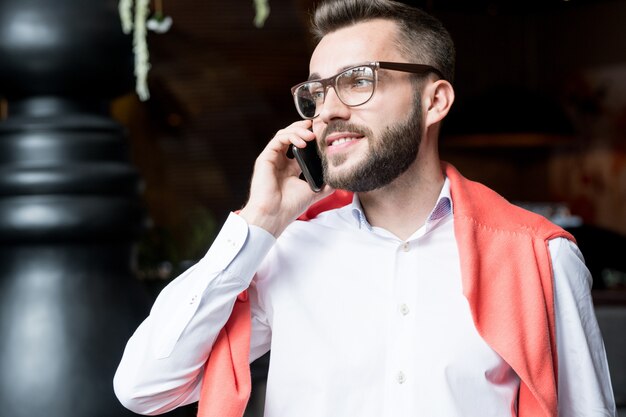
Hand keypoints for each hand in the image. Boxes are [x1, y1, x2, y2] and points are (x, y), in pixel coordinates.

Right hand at [239, 120, 333, 236]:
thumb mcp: (314, 192)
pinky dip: (291, 136)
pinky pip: (278, 139)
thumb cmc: (290, 206)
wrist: (275, 215)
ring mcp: (272, 159)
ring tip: (312, 134)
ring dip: (298, 131)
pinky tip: (303, 142)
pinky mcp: (265, 158)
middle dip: (304, 129)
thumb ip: (326, 183)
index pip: (300, 146)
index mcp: (290, 168)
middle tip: (317, 126)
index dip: (310, 137)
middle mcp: (280, 162)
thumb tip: (340, 177)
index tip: (323, 133)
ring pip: (284, 134)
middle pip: (291, 136)